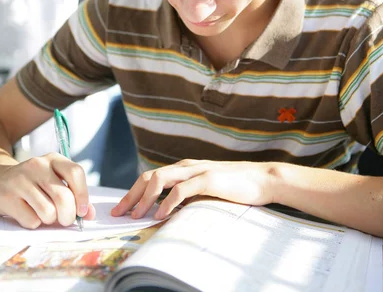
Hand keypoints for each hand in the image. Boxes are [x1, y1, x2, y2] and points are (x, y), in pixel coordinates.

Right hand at [0, 153, 95, 228]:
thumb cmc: (33, 184)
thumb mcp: (53, 181)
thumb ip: (73, 195)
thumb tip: (89, 214)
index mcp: (53, 159)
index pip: (75, 173)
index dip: (83, 195)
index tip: (83, 211)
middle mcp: (37, 165)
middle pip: (63, 197)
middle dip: (68, 215)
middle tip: (66, 220)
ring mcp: (21, 180)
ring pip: (48, 212)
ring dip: (50, 220)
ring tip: (44, 214)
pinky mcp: (8, 197)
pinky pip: (31, 220)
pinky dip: (34, 223)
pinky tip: (28, 214)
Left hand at [111, 159, 276, 219]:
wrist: (263, 179)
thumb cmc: (236, 187)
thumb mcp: (207, 192)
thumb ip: (189, 196)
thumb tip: (168, 211)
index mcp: (185, 168)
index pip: (151, 177)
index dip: (133, 192)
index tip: (121, 209)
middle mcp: (187, 166)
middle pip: (150, 177)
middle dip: (131, 195)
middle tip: (118, 213)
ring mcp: (197, 170)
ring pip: (161, 179)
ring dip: (145, 198)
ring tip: (136, 215)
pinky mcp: (209, 179)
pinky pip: (182, 189)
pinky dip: (167, 202)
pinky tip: (160, 215)